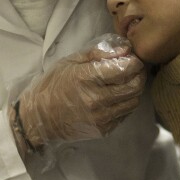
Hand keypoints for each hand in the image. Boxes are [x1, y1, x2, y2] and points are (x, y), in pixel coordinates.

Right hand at [15, 34, 144, 152]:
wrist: (39, 118)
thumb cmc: (54, 84)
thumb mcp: (71, 61)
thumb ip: (99, 54)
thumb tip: (125, 50)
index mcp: (86, 78)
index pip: (125, 69)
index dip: (135, 62)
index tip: (132, 58)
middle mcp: (96, 99)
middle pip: (135, 86)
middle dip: (140, 75)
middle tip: (135, 70)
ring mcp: (101, 117)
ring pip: (134, 101)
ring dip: (135, 90)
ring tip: (127, 83)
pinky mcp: (104, 130)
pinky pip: (125, 114)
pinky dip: (126, 103)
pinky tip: (117, 97)